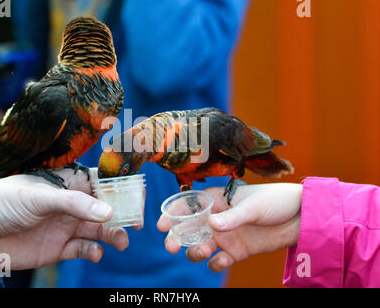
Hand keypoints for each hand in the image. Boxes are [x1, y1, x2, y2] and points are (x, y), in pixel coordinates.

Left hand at [0, 168, 128, 269]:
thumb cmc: (7, 200)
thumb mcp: (41, 197)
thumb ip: (75, 204)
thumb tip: (109, 211)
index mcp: (70, 184)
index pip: (103, 182)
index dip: (123, 188)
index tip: (139, 197)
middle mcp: (73, 204)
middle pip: (108, 208)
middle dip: (124, 215)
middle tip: (137, 224)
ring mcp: (68, 226)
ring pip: (100, 230)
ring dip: (113, 235)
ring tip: (121, 242)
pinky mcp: (60, 247)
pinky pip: (84, 250)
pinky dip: (93, 252)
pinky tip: (94, 253)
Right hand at [157, 183, 301, 272]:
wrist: (300, 219)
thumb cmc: (276, 201)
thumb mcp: (254, 206)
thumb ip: (233, 217)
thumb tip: (211, 226)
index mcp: (218, 200)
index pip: (189, 205)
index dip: (173, 214)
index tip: (162, 225)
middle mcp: (217, 218)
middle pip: (189, 228)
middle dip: (177, 237)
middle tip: (171, 246)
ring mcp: (226, 236)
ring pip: (200, 246)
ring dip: (195, 251)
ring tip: (202, 252)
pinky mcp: (236, 251)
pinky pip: (218, 260)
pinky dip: (215, 263)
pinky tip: (222, 261)